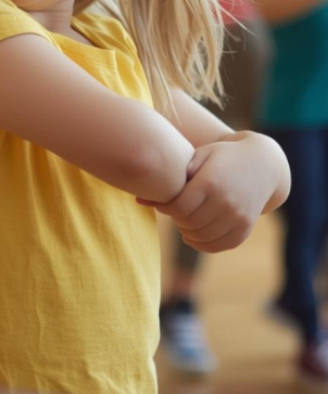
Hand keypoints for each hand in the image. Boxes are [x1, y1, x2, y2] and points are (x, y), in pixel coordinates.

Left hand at [136, 135, 276, 253]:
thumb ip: (175, 176)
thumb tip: (138, 200)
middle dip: (176, 219)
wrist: (263, 164)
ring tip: (182, 221)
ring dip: (186, 232)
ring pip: (202, 236)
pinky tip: (193, 235)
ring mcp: (238, 217)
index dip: (165, 208)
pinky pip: (218, 246)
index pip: (178, 207)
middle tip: (172, 211)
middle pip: (189, 223)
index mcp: (211, 181)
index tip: (161, 203)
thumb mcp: (199, 156)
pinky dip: (202, 244)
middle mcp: (226, 201)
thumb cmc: (222, 157)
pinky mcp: (244, 229)